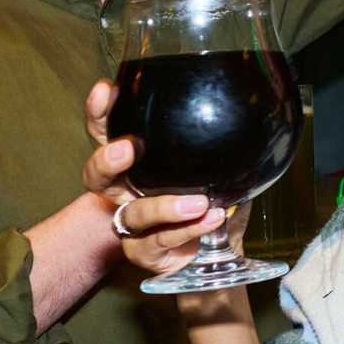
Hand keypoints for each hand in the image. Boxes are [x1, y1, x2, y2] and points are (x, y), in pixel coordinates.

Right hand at [80, 79, 229, 279]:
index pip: (106, 133)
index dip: (100, 112)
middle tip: (128, 148)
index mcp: (134, 163)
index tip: (107, 91)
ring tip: (199, 202)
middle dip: (107, 160)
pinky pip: (162, 241)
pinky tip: (213, 219)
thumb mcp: (213, 165)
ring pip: (132, 215)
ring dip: (164, 206)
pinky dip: (189, 230)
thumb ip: (217, 141)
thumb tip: (247, 109)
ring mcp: (132, 225)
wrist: (215, 251)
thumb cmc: (207, 200)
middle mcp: (123, 193)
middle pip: (96, 176)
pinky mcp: (146, 252)